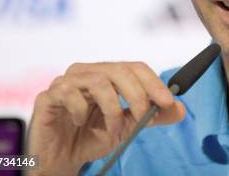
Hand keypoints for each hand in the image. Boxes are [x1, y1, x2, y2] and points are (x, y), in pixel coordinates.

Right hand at [27, 62, 185, 174]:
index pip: (134, 67)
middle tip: (145, 117)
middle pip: (119, 70)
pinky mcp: (48, 96)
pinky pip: (68, 92)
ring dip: (113, 108)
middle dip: (138, 94)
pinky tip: (80, 122)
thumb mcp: (128, 128)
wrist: (59, 160)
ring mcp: (66, 82)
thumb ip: (152, 117)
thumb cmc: (91, 138)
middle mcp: (87, 73)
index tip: (168, 101)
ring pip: (98, 80)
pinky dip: (81, 109)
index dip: (153, 82)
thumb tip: (180, 109)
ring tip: (114, 130)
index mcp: (107, 75)